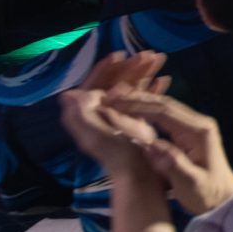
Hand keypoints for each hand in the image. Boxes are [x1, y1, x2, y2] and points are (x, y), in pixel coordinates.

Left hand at [56, 51, 168, 178]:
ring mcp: (120, 119)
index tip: (119, 55)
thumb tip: (67, 94)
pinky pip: (142, 100)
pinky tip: (165, 79)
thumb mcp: (96, 135)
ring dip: (143, 73)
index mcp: (89, 116)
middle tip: (148, 55)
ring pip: (129, 89)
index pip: (92, 86)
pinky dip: (152, 89)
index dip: (104, 70)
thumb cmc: (119, 155)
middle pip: (113, 84)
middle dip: (129, 68)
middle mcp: (102, 115)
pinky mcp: (135, 124)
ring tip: (159, 59)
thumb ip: (81, 115)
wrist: (140, 177)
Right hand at [100, 91, 232, 215]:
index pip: (165, 112)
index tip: (114, 105)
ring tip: (116, 100)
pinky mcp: (189, 133)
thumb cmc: (207, 194)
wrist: (223, 200)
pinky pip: (165, 117)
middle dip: (137, 100)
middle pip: (165, 105)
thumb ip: (173, 164)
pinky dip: (147, 112)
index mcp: (199, 131)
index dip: (139, 107)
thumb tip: (150, 146)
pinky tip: (131, 111)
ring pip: (164, 108)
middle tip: (110, 98)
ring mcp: (194, 127)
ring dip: (141, 103)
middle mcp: (198, 123)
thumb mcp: (190, 183)